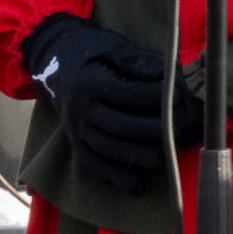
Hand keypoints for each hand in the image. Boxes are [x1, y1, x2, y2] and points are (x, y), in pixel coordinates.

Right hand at [23, 14, 187, 192]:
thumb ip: (139, 62)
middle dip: (148, 131)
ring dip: (132, 158)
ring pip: (104, 149)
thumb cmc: (90, 50)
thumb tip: (169, 74)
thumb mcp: (114, 47)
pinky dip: (112, 176)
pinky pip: (92, 163)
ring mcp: (75, 129)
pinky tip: (133, 185)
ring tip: (159, 162)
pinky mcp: (74, 141)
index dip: (155, 97)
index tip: (180, 98)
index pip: (127, 94)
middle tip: (176, 135)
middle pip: (117, 125)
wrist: (52, 59)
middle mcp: (79, 110)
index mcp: (89, 83)